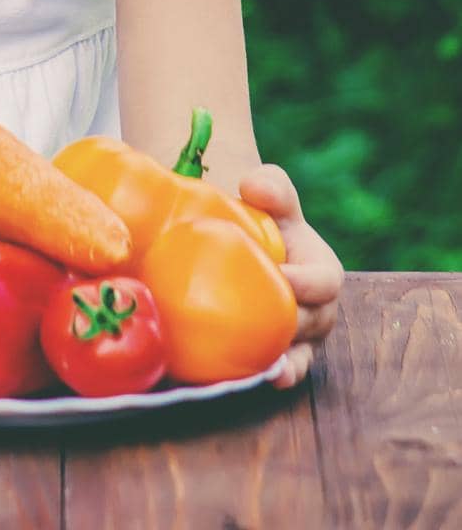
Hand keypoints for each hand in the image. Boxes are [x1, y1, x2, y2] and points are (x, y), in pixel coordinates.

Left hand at [239, 163, 344, 389]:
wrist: (237, 240)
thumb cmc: (260, 214)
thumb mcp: (269, 192)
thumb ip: (271, 185)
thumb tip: (255, 187)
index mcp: (323, 272)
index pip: (324, 282)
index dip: (307, 283)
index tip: (283, 277)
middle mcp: (318, 310)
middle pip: (312, 324)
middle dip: (294, 325)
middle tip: (265, 322)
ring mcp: (299, 337)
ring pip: (299, 355)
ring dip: (286, 361)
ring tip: (270, 367)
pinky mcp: (276, 354)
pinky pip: (278, 369)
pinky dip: (268, 374)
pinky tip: (252, 376)